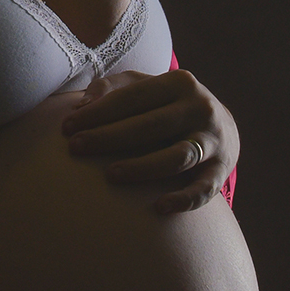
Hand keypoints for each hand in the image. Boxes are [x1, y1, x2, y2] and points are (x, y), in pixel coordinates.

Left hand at [60, 69, 238, 213]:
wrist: (221, 128)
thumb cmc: (166, 108)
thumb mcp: (144, 89)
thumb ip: (113, 89)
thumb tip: (82, 106)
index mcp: (179, 83)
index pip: (133, 97)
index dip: (98, 112)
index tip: (67, 128)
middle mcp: (200, 108)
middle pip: (151, 125)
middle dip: (109, 137)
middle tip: (75, 149)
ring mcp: (213, 140)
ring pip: (177, 156)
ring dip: (142, 167)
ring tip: (110, 175)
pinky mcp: (222, 170)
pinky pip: (205, 189)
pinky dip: (185, 199)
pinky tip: (159, 208)